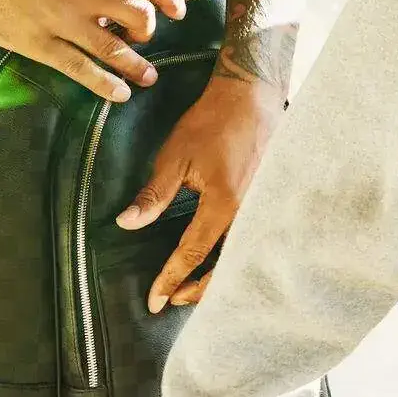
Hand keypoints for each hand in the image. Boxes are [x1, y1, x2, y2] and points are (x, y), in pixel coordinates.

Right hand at [0, 0, 187, 100]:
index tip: (178, 10)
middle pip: (138, 14)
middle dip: (148, 28)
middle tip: (145, 36)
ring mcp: (62, 20)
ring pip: (115, 48)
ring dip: (137, 65)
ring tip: (149, 77)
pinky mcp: (40, 45)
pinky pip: (80, 70)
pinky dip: (105, 85)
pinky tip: (120, 94)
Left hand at [119, 73, 281, 310]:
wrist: (252, 95)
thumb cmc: (212, 122)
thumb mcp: (175, 157)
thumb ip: (153, 195)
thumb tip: (127, 224)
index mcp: (224, 204)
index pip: (192, 254)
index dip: (170, 279)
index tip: (154, 301)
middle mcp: (250, 212)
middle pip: (225, 267)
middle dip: (198, 289)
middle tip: (172, 300)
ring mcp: (265, 207)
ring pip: (243, 257)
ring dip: (219, 277)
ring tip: (194, 288)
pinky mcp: (270, 200)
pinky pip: (253, 240)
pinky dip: (236, 259)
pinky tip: (224, 263)